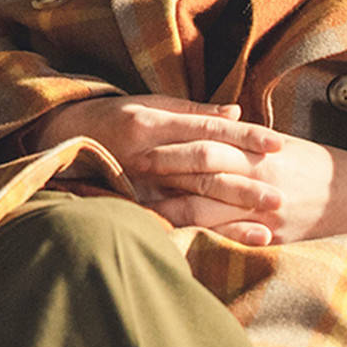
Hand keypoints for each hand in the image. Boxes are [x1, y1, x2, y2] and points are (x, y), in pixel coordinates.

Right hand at [30, 93, 285, 244]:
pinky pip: (177, 226)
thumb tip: (236, 112)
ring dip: (232, 213)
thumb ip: (193, 111)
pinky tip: (235, 240)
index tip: (277, 143)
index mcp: (152, 124)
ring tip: (269, 222)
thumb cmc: (115, 119)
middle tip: (282, 193)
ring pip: (193, 201)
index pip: (207, 130)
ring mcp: (140, 188)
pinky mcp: (137, 211)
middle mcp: (147, 157)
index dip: (244, 136)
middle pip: (204, 168)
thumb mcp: (150, 105)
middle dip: (245, 180)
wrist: (64, 144)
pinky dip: (208, 234)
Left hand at [134, 124, 346, 243]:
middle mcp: (258, 176)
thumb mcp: (279, 145)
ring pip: (208, 208)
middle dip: (165, 170)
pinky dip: (201, 239)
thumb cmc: (312, 165)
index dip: (173, 142)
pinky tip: (176, 240)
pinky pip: (227, 239)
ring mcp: (262, 210)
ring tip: (140, 205)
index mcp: (257, 148)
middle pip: (201, 171)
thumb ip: (243, 138)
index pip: (207, 141)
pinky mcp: (268, 237)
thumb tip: (214, 124)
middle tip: (129, 168)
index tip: (142, 141)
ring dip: (173, 207)